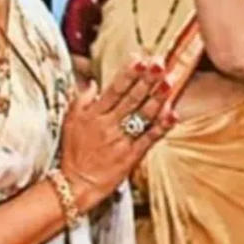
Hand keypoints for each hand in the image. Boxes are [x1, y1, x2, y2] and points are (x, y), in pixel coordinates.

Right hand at [59, 58, 175, 210]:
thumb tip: (93, 82)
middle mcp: (108, 125)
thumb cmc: (73, 152)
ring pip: (142, 117)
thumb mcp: (70, 122)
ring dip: (157, 99)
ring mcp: (121, 141)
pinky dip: (161, 127)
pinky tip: (172, 115)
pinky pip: (149, 139)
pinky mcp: (131, 157)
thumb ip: (81, 100)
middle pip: (131, 99)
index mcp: (93, 115)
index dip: (127, 75)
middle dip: (146, 81)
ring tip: (169, 82)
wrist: (76, 184)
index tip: (139, 60)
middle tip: (160, 64)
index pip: (113, 90)